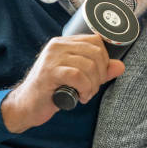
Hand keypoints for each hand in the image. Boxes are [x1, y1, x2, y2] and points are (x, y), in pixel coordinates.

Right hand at [1, 34, 124, 133]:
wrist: (26, 106)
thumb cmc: (52, 90)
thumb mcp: (79, 78)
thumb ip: (99, 71)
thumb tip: (120, 66)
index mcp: (64, 43)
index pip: (96, 41)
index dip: (104, 59)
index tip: (99, 75)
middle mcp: (57, 45)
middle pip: (95, 52)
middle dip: (100, 74)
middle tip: (92, 88)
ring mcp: (52, 58)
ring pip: (88, 65)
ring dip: (93, 85)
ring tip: (86, 94)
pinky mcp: (49, 72)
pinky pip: (77, 75)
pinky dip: (84, 88)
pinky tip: (80, 97)